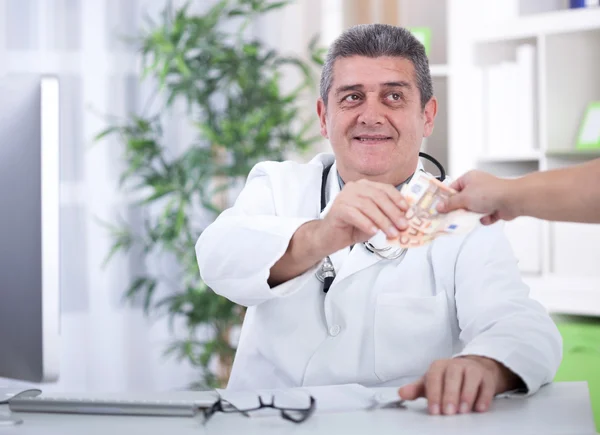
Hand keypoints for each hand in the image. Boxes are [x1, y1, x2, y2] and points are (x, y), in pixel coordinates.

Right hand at [316, 179, 408, 251]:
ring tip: (391, 233)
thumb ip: (387, 215)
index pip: (385, 188)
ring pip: (368, 206)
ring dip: (382, 221)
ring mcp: (345, 197)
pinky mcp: (338, 208)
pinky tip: (373, 232)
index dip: (398, 199)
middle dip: (393, 212)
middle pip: (378, 197)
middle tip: (402, 225)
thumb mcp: (375, 219)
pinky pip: (355, 214)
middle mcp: (354, 188)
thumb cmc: (353, 227)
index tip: (407, 211)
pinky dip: (366, 223)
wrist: (331, 237)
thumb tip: (405, 218)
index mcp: (365, 187)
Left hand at [397, 356, 521, 415]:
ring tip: (462, 411)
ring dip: (467, 396)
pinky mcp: (486, 377)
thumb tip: (401, 393)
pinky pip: (486, 386)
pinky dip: (484, 397)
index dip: (434, 394)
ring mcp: (472, 369)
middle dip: (450, 396)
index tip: (434, 410)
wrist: (472, 368)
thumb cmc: (447, 378)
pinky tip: (479, 408)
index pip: (434, 377)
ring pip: (470, 379)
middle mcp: (455, 365)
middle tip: (448, 412)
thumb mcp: (430, 383)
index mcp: (439, 366)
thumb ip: (415, 389)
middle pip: (452, 377)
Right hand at [436, 170, 515, 224]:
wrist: (512, 200)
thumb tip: (439, 206)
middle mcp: (478, 186)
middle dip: (461, 209)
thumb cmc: (488, 193)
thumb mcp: (464, 198)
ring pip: (472, 209)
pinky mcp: (494, 206)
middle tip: (455, 215)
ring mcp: (487, 196)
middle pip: (462, 200)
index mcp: (469, 178)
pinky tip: (488, 216)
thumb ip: (450, 203)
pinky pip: (483, 215)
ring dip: (473, 215)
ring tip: (476, 215)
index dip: (447, 198)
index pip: (453, 188)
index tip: (441, 207)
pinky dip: (485, 218)